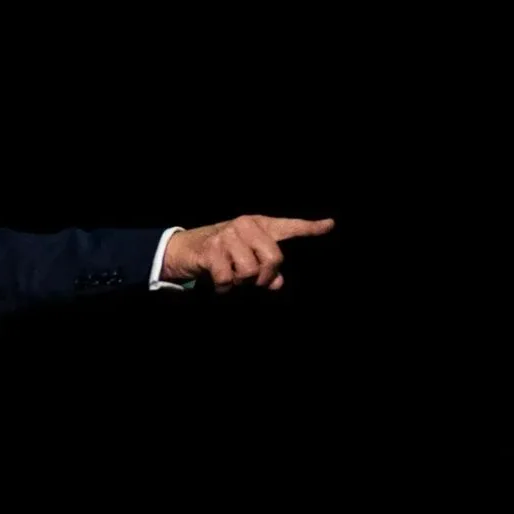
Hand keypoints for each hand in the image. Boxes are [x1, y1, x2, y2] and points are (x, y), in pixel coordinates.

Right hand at [161, 215, 334, 291]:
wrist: (183, 250)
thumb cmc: (221, 253)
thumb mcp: (245, 258)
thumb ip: (266, 270)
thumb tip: (277, 284)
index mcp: (257, 225)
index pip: (288, 227)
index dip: (310, 228)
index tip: (329, 225)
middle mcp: (244, 225)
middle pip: (274, 258)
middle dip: (266, 276)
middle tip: (255, 282)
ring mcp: (227, 236)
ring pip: (250, 271)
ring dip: (242, 283)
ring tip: (233, 278)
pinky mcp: (211, 250)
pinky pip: (228, 278)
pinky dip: (224, 288)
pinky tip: (219, 285)